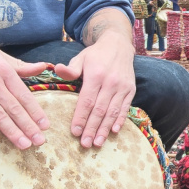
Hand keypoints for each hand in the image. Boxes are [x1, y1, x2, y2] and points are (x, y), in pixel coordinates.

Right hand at [0, 30, 49, 148]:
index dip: (36, 112)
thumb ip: (20, 66)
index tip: (45, 126)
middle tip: (40, 142)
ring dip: (11, 131)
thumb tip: (44, 67)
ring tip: (23, 144)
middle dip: (28, 126)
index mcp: (4, 70)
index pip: (24, 95)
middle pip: (13, 108)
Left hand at [55, 31, 135, 147]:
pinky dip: (120, 120)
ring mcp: (123, 87)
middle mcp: (111, 83)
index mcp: (96, 75)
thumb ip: (71, 68)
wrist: (119, 45)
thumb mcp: (81, 57)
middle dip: (92, 128)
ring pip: (113, 112)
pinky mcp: (131, 90)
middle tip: (85, 144)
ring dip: (105, 129)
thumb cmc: (96, 54)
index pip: (87, 101)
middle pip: (100, 110)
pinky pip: (125, 108)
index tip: (74, 132)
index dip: (81, 118)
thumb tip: (57, 70)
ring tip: (97, 142)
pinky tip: (114, 131)